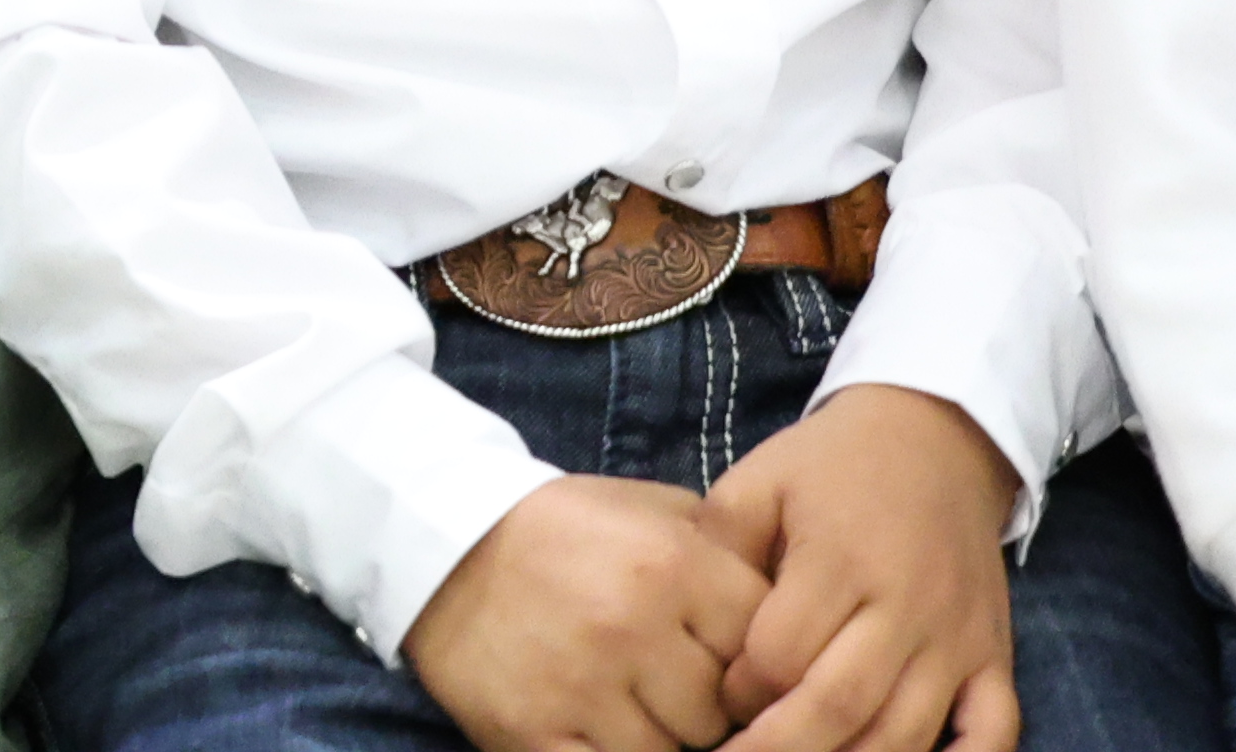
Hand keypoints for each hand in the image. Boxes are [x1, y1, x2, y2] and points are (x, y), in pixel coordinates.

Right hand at [404, 474, 772, 751]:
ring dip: (663, 739)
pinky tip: (609, 731)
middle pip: (721, 713)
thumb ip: (725, 547)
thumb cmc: (562, 529)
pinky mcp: (537, 735)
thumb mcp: (649, 508)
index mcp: (671, 565)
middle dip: (710, 709)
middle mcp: (633, 627)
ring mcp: (583, 687)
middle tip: (679, 689)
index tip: (734, 665)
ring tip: (637, 706)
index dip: (756, 666)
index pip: (765, 651)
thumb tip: (795, 604)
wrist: (440, 545)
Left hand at [702, 384, 1021, 751]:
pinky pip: (993, 734)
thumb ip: (719, 546)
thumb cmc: (831, 466)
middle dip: (781, 749)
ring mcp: (958, 640)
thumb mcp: (759, 480)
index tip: (717, 699)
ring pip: (906, 735)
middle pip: (840, 706)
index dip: (740, 690)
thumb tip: (688, 621)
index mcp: (838, 558)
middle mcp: (905, 606)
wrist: (935, 439)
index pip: (780, 654)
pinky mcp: (994, 658)